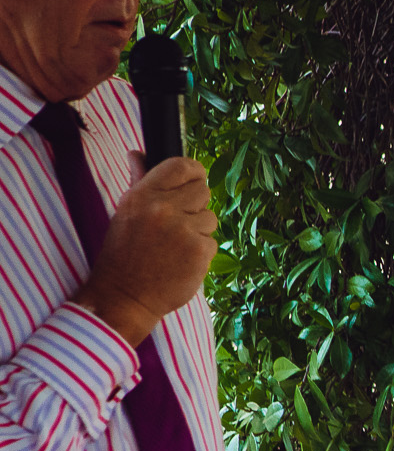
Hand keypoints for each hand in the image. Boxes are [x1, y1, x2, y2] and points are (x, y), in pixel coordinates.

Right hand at [71, 157, 216, 346]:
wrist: (124, 296)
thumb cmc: (123, 253)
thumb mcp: (124, 212)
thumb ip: (138, 181)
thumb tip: (138, 154)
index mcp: (142, 195)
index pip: (181, 165)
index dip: (193, 172)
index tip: (194, 179)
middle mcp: (163, 209)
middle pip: (203, 190)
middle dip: (196, 204)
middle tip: (179, 222)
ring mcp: (184, 230)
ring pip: (210, 217)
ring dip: (198, 230)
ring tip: (175, 245)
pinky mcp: (200, 251)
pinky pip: (212, 241)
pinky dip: (201, 251)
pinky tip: (181, 260)